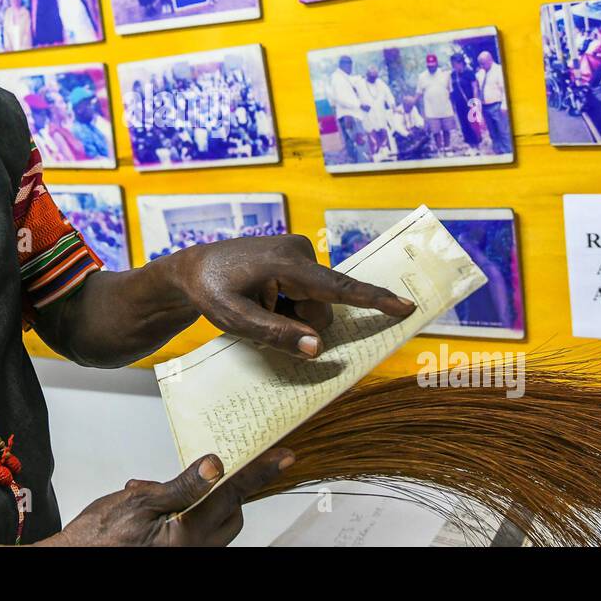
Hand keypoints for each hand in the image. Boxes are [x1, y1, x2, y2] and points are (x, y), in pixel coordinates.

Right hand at [46, 449, 293, 545]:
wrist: (73, 557)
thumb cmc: (99, 537)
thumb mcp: (140, 501)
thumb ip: (182, 485)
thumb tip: (216, 465)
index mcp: (188, 538)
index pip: (233, 496)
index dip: (259, 473)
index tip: (283, 456)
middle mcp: (195, 552)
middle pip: (231, 512)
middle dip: (223, 487)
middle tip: (203, 466)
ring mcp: (187, 555)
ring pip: (214, 521)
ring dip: (198, 500)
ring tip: (154, 492)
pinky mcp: (177, 554)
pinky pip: (195, 529)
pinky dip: (183, 511)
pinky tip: (151, 502)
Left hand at [168, 234, 415, 357]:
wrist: (193, 268)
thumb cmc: (210, 290)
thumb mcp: (235, 319)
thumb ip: (276, 334)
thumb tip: (318, 349)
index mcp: (286, 262)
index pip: (337, 287)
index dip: (374, 300)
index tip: (406, 306)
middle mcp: (299, 251)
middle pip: (323, 307)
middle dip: (299, 321)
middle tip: (259, 312)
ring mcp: (299, 252)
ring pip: (316, 304)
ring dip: (292, 314)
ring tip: (258, 304)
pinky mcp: (296, 258)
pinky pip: (308, 294)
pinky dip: (290, 305)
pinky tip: (264, 299)